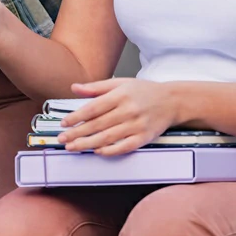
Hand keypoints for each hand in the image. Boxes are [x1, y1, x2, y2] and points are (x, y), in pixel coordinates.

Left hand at [57, 78, 176, 155]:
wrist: (172, 101)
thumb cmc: (144, 91)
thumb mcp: (120, 83)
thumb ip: (96, 87)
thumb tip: (74, 88)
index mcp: (120, 95)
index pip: (93, 107)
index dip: (77, 116)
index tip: (64, 123)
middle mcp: (128, 110)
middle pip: (98, 124)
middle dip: (78, 133)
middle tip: (62, 139)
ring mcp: (137, 125)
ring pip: (108, 137)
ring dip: (88, 144)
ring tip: (73, 147)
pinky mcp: (145, 137)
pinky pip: (125, 146)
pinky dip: (111, 150)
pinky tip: (98, 152)